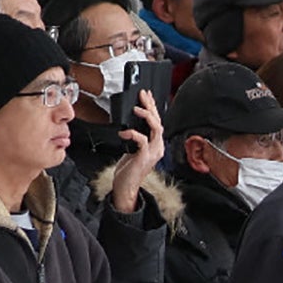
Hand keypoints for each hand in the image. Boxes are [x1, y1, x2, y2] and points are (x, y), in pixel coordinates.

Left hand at [106, 92, 162, 212]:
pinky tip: (124, 132)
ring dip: (147, 116)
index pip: (157, 121)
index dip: (152, 107)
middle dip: (150, 106)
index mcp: (156, 144)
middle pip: (159, 122)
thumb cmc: (128, 170)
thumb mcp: (133, 148)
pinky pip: (142, 140)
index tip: (146, 95)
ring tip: (137, 109)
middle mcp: (157, 147)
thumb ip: (136, 137)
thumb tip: (131, 123)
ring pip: (156, 128)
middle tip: (142, 96)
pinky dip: (133, 133)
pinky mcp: (144, 157)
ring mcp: (153, 152)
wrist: (126, 186)